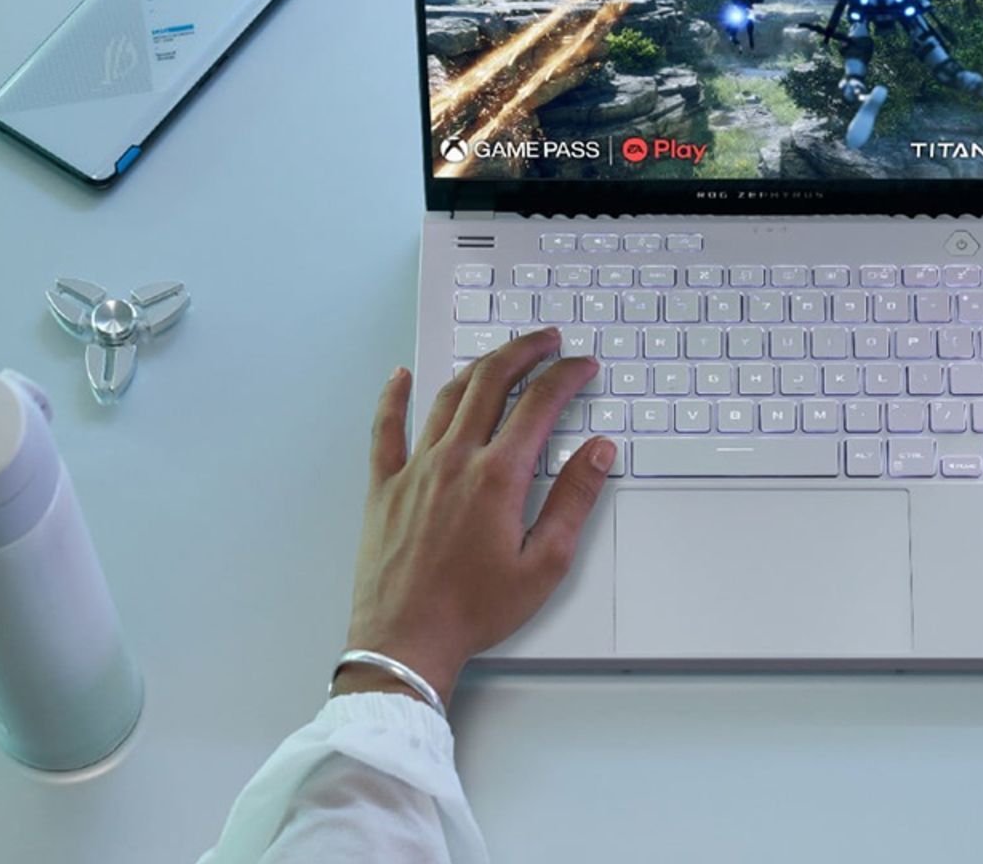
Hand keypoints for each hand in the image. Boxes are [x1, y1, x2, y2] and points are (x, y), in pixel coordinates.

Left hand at [334, 329, 613, 706]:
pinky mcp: (384, 486)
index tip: (582, 366)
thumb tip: (598, 453)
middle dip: (525, 352)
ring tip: (501, 353)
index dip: (566, 377)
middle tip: (548, 341)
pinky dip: (394, 396)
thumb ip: (574, 500)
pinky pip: (385, 428)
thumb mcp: (544, 563)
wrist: (406, 641)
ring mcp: (415, 469)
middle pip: (492, 383)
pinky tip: (401, 376)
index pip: (539, 405)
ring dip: (479, 366)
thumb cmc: (473, 610)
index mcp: (497, 477)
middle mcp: (454, 461)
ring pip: (448, 396)